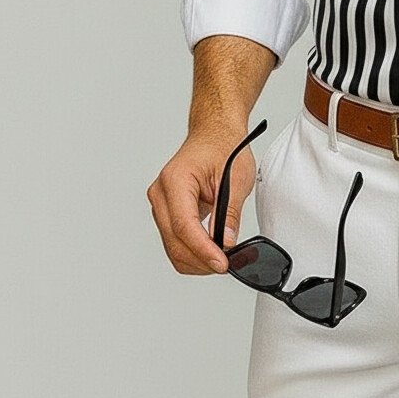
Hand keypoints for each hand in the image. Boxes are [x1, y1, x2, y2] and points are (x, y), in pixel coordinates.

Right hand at [147, 131, 254, 275]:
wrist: (215, 132)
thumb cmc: (224, 146)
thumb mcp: (237, 178)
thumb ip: (229, 213)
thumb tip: (227, 243)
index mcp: (176, 180)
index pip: (184, 226)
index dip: (203, 250)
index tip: (222, 263)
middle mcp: (161, 193)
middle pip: (174, 241)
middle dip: (201, 259)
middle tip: (226, 265)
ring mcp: (161, 203)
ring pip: (172, 245)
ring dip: (196, 258)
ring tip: (221, 259)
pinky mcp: (167, 210)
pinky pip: (174, 239)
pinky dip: (192, 250)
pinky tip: (210, 252)